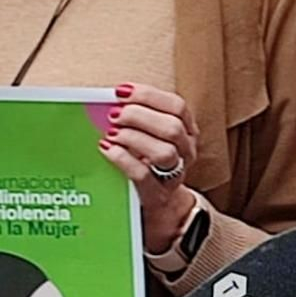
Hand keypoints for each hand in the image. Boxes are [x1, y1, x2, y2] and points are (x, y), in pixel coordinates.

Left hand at [98, 83, 200, 253]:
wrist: (155, 204)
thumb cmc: (145, 162)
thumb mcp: (148, 136)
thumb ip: (136, 118)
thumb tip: (107, 101)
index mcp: (187, 131)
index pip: (177, 106)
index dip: (149, 95)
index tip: (121, 92)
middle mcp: (186, 152)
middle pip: (172, 128)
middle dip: (139, 116)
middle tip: (113, 115)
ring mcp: (175, 175)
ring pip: (164, 152)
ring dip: (134, 138)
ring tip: (111, 133)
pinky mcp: (157, 194)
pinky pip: (143, 175)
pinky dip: (122, 159)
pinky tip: (106, 149)